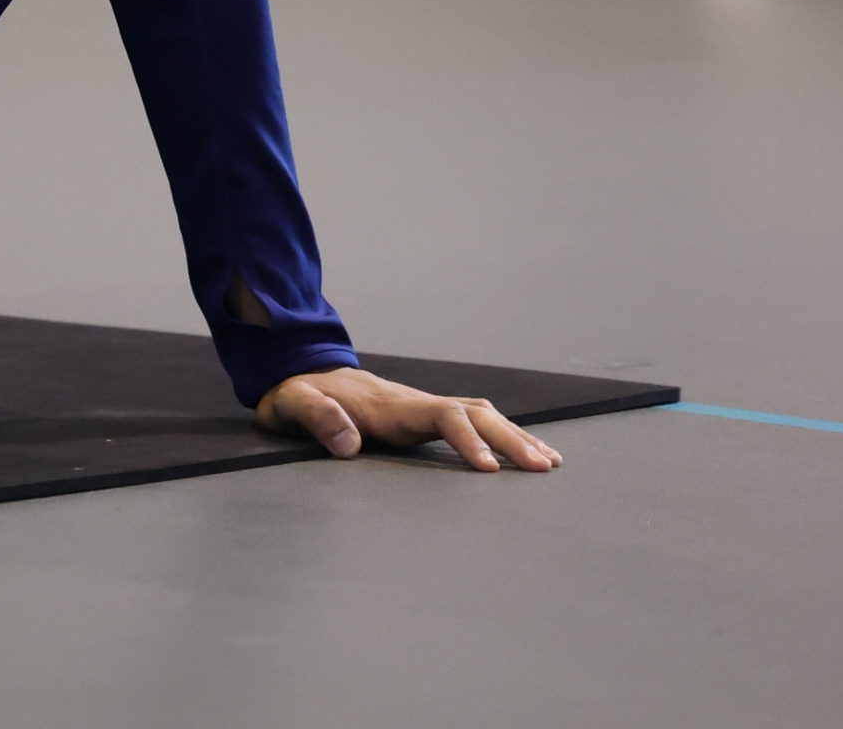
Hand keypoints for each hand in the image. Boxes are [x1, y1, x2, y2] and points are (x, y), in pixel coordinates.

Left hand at [255, 366, 562, 472]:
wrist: (296, 373)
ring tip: (550, 462)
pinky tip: (521, 451)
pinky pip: (470, 422)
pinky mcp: (421, 417)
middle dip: (510, 438)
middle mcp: (413, 403)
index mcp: (389, 406)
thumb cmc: (294, 394)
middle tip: (544, 468)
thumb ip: (318, 418)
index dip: (467, 440)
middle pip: (475, 412)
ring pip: (480, 414)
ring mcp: (420, 408)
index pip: (442, 416)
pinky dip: (500, 435)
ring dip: (514, 435)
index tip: (489, 469)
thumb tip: (348, 442)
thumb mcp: (292, 404)